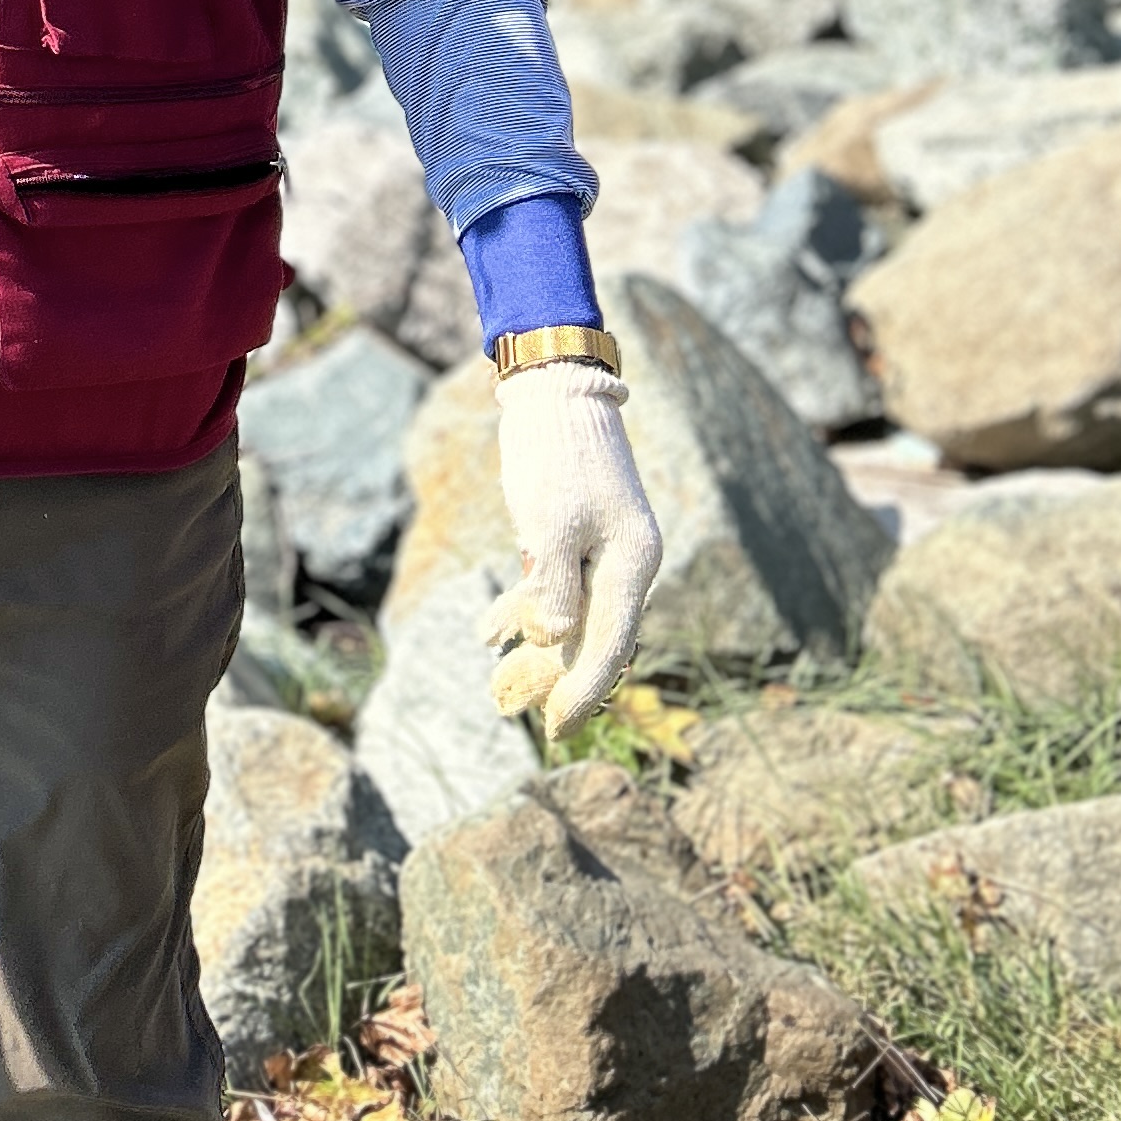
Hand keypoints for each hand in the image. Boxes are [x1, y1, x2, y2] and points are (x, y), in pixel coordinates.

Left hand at [482, 363, 662, 748]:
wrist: (553, 392)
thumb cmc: (554, 458)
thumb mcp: (548, 526)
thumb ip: (551, 589)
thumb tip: (551, 641)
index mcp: (632, 564)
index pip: (611, 646)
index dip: (582, 691)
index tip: (555, 728)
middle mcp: (626, 562)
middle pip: (595, 636)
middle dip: (558, 676)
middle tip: (521, 713)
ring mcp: (602, 549)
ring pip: (571, 614)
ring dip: (535, 646)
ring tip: (497, 678)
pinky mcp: (577, 534)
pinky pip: (554, 586)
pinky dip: (523, 608)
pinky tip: (487, 631)